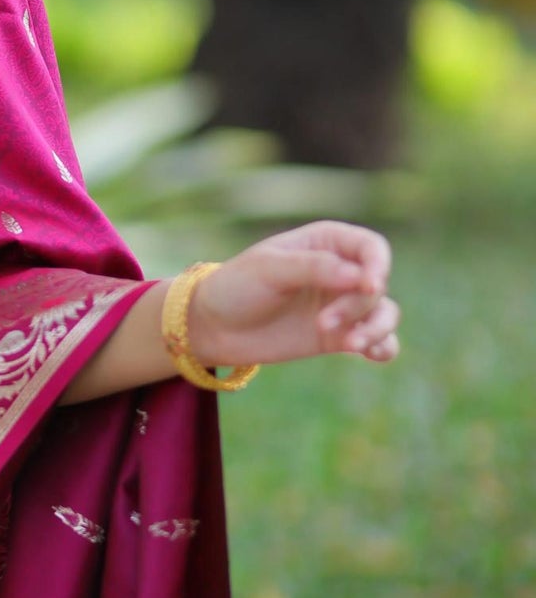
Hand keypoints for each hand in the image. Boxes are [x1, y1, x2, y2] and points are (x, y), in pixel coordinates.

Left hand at [187, 220, 399, 369]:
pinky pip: (376, 341)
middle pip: (376, 285)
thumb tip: (361, 277)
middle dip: (357, 306)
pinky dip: (382, 347)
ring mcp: (341, 305)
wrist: (213, 327)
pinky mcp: (338, 336)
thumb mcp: (269, 269)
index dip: (378, 265)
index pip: (372, 248)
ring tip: (352, 345)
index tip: (368, 286)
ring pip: (384, 313)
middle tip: (324, 323)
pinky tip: (374, 355)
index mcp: (326, 242)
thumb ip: (314, 267)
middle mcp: (341, 272)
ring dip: (376, 329)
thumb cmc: (236, 287)